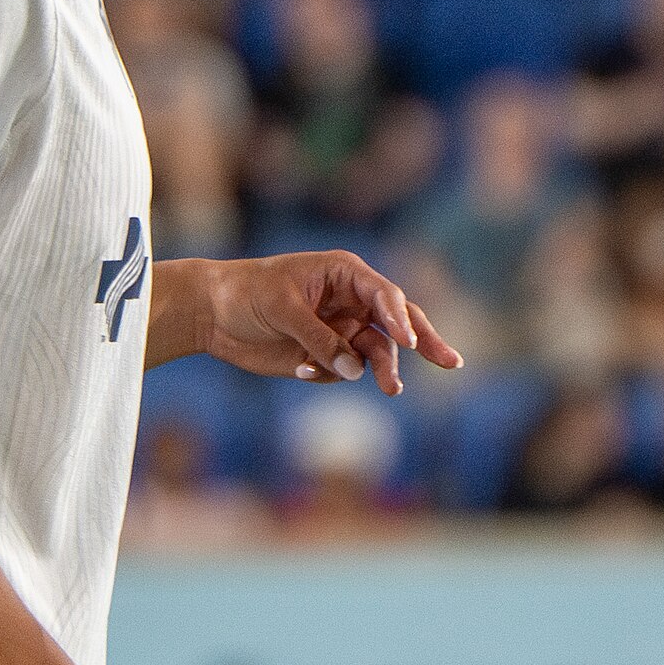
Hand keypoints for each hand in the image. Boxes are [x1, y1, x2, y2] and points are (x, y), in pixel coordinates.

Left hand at [200, 251, 463, 396]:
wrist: (211, 314)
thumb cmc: (246, 295)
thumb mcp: (282, 310)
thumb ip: (319, 338)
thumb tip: (355, 370)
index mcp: (344, 274)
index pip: (384, 294)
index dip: (400, 318)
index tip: (408, 342)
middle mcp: (350, 301)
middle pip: (398, 323)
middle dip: (424, 342)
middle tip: (451, 362)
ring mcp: (340, 329)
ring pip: (376, 353)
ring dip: (382, 370)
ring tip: (392, 390)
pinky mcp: (325, 355)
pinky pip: (343, 371)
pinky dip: (328, 374)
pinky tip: (298, 370)